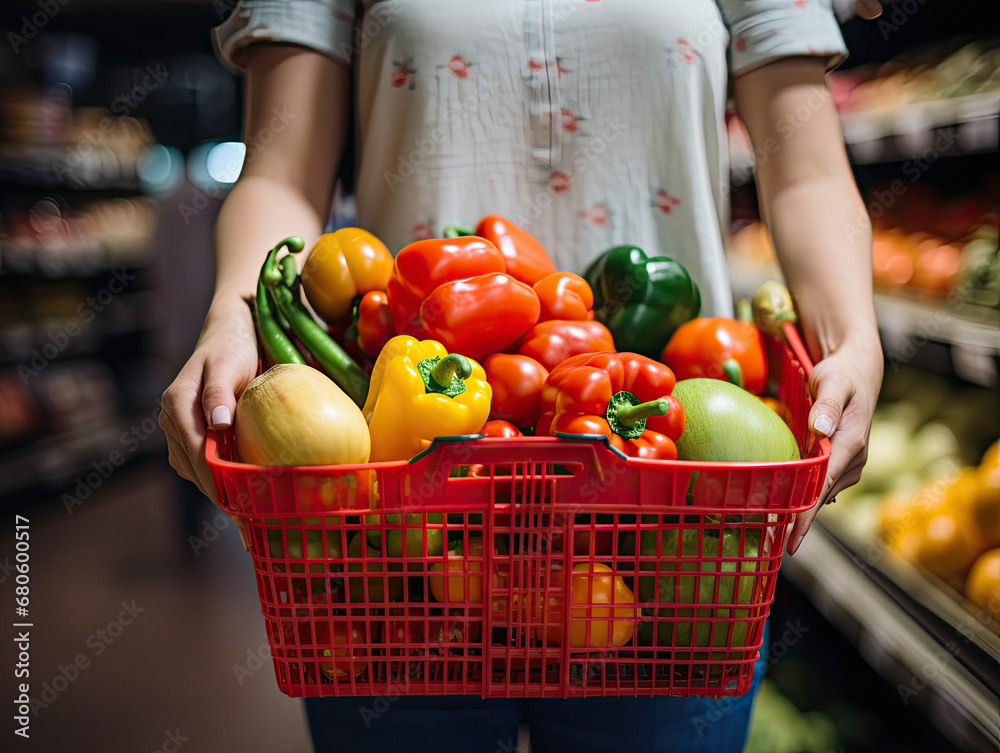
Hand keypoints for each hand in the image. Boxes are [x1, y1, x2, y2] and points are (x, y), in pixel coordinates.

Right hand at [158, 297, 258, 546]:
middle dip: (223, 499)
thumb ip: (220, 393)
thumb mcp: (228, 364)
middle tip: (253, 528)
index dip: (218, 485)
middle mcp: (172, 420)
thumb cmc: (234, 344)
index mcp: (177, 405)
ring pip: (197, 471)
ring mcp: (180, 428)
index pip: (196, 455)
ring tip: (252, 522)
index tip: (241, 510)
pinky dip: (222, 480)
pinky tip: (246, 496)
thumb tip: (218, 425)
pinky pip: (204, 463)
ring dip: (222, 495)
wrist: (232, 327)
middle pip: (195, 470)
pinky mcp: (194, 431)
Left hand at [786, 334, 882, 554]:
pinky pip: (820, 483)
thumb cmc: (842, 374)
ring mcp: (848, 462)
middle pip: (821, 496)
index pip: (823, 486)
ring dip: (800, 510)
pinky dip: (804, 495)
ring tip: (772, 530)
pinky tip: (785, 505)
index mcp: (850, 444)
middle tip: (770, 543)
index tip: (792, 538)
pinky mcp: (840, 461)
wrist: (858, 370)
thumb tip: (818, 429)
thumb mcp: (834, 381)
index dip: (807, 514)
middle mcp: (853, 459)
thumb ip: (827, 404)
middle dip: (798, 521)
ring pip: (821, 492)